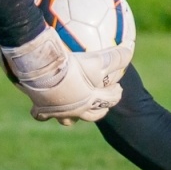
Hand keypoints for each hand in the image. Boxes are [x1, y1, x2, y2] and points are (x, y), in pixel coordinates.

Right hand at [0, 26, 124, 124]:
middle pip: (92, 116)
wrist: (41, 71)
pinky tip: (40, 105)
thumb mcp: (97, 59)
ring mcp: (58, 112)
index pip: (109, 100)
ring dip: (72, 116)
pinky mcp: (41, 109)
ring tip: (71, 108)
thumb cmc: (70, 66)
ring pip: (67, 120)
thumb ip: (116, 55)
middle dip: (99, 111)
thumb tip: (130, 48)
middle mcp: (76, 110)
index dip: (115, 94)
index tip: (117, 89)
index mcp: (91, 101)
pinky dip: (43, 112)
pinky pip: (40, 115)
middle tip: (101, 105)